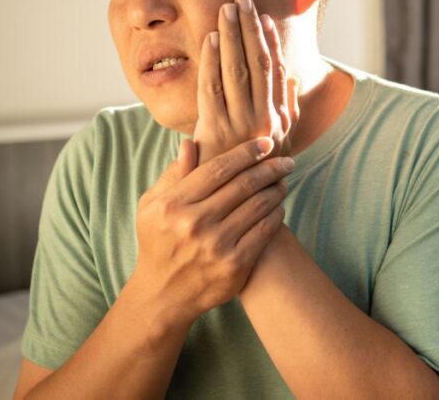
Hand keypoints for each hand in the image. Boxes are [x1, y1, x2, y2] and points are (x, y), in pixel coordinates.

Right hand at [131, 138, 293, 323]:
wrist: (163, 295)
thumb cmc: (159, 242)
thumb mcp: (152, 206)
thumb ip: (174, 174)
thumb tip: (191, 142)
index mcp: (173, 204)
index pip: (218, 168)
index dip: (247, 152)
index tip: (266, 143)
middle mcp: (194, 223)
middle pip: (244, 184)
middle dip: (270, 168)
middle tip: (286, 161)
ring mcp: (216, 245)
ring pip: (259, 204)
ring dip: (277, 188)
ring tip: (283, 181)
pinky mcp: (235, 265)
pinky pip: (265, 230)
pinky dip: (277, 213)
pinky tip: (278, 206)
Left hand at [193, 0, 299, 164]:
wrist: (239, 214)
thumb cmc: (256, 178)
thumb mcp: (280, 143)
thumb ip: (287, 108)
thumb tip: (291, 75)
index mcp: (278, 120)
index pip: (275, 72)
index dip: (271, 42)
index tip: (264, 17)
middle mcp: (263, 119)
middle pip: (258, 64)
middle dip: (250, 29)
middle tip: (243, 0)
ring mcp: (239, 124)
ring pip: (237, 70)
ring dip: (232, 37)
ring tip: (227, 9)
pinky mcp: (215, 131)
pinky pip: (213, 89)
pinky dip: (212, 62)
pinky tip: (210, 39)